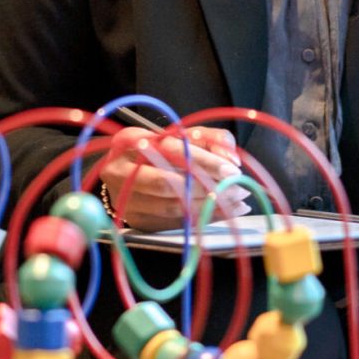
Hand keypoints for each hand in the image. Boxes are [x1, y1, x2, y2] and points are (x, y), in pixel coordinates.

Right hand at [100, 125, 248, 230]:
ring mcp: (125, 199)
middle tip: (238, 188)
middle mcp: (120, 171)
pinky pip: (174, 223)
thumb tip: (230, 159)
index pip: (170, 150)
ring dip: (209, 207)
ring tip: (238, 201)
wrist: (128, 171)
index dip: (204, 161)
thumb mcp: (183, 134)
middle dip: (207, 187)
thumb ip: (211, 138)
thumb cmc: (161, 150)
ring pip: (171, 207)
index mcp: (130, 141)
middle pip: (167, 183)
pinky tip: (224, 212)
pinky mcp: (136, 221)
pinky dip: (202, 219)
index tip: (231, 169)